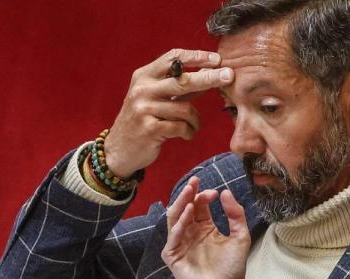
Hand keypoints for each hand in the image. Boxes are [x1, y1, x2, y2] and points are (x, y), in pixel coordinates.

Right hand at [105, 49, 234, 177]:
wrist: (119, 150)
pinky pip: (181, 127)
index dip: (196, 57)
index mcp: (143, 76)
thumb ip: (178, 87)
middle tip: (229, 76)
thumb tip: (209, 74)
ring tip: (193, 126)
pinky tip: (187, 134)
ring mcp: (144, 109)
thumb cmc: (142, 121)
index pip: (172, 58)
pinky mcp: (149, 129)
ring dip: (195, 119)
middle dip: (209, 78)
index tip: (216, 59)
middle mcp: (142, 90)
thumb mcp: (155, 98)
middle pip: (183, 80)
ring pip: (185, 109)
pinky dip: (189, 132)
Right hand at [161, 177, 255, 278]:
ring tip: (189, 191)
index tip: (215, 192)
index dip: (204, 196)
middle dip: (189, 194)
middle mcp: (191, 234)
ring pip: (175, 218)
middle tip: (195, 181)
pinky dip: (180, 224)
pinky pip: (173, 236)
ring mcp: (180, 244)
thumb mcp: (240, 237)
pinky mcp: (173, 256)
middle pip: (185, 208)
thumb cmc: (232, 269)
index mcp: (205, 229)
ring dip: (181, 203)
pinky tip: (188, 213)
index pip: (199, 206)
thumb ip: (235, 215)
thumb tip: (226, 192)